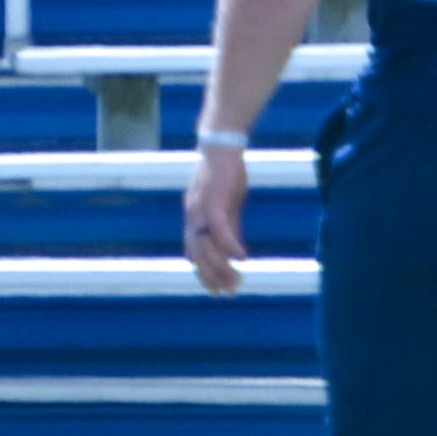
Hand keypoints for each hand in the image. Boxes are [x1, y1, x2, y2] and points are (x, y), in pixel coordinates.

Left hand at [183, 145, 250, 295]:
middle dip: (211, 278)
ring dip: (221, 268)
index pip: (193, 253)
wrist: (222, 143)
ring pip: (206, 248)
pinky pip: (220, 230)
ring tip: (238, 280)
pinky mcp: (213, 201)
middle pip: (197, 256)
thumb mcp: (228, 204)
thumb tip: (233, 251)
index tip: (217, 290)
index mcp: (194, 217)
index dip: (203, 274)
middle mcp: (193, 216)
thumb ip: (229, 226)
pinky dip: (230, 246)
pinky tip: (243, 259)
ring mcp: (200, 209)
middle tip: (229, 293)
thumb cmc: (227, 172)